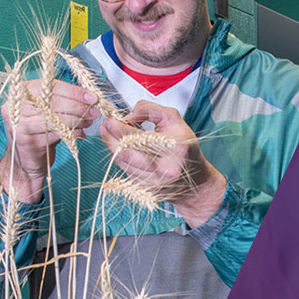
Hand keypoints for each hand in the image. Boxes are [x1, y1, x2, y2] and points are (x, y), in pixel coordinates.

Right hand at [0, 77, 101, 202]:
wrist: (24, 160)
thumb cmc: (38, 132)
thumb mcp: (48, 112)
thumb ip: (64, 102)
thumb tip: (89, 99)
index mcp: (21, 92)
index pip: (51, 87)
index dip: (74, 92)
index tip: (92, 97)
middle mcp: (16, 106)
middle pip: (53, 102)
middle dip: (78, 106)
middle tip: (94, 111)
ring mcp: (19, 123)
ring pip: (54, 117)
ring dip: (76, 119)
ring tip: (89, 122)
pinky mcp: (25, 139)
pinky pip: (53, 133)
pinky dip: (70, 132)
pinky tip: (80, 133)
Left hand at [97, 100, 223, 217]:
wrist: (194, 178)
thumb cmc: (184, 146)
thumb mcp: (174, 120)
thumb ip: (150, 110)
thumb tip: (127, 116)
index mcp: (176, 149)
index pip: (140, 138)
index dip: (120, 129)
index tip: (109, 120)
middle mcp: (165, 168)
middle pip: (126, 153)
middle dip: (110, 138)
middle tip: (104, 126)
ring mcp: (154, 181)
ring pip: (122, 162)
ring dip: (112, 146)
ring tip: (108, 134)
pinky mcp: (145, 188)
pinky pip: (124, 169)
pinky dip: (119, 156)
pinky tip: (119, 147)